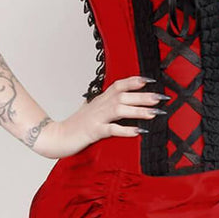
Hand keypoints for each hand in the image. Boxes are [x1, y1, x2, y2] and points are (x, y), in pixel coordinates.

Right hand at [33, 75, 168, 158]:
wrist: (56, 137)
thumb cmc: (77, 125)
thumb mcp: (93, 111)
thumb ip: (107, 106)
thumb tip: (123, 103)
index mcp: (100, 100)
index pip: (119, 85)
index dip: (134, 81)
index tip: (151, 81)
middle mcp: (99, 106)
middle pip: (123, 96)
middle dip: (143, 96)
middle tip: (161, 97)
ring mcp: (96, 118)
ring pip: (119, 109)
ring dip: (138, 110)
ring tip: (154, 113)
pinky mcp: (93, 132)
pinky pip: (111, 129)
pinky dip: (125, 129)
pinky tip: (138, 131)